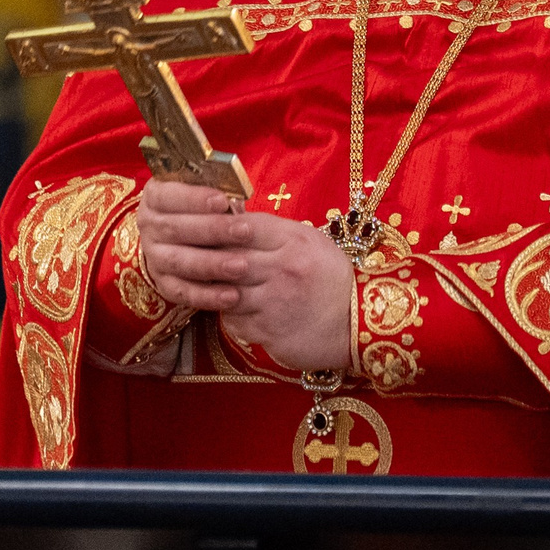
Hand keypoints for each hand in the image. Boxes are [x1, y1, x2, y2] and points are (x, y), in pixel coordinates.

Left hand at [135, 180, 352, 371]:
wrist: (360, 324)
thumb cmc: (333, 279)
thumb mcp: (311, 244)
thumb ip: (275, 232)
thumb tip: (235, 218)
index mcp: (293, 241)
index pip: (243, 225)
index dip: (219, 225)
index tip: (202, 225)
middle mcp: (281, 269)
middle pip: (228, 257)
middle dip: (207, 257)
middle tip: (189, 254)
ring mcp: (273, 301)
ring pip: (224, 290)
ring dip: (215, 289)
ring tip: (210, 286)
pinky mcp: (268, 331)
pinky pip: (233, 320)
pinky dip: (230, 316)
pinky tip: (237, 312)